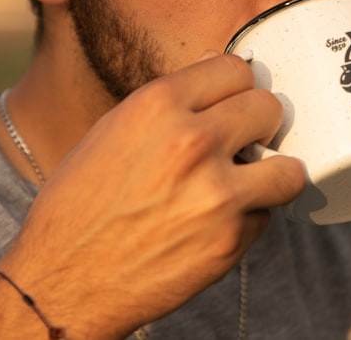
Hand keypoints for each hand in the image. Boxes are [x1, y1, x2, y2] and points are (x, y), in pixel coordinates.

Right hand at [0, 52, 306, 338]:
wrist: (62, 281)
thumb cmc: (81, 205)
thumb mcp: (114, 130)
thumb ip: (171, 102)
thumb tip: (214, 71)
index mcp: (158, 104)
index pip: (236, 69)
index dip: (235, 88)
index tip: (233, 103)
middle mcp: (192, 141)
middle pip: (267, 107)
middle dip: (257, 125)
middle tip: (243, 143)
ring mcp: (217, 192)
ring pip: (287, 167)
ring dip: (270, 174)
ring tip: (248, 183)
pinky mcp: (231, 239)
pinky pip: (265, 215)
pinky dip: (248, 219)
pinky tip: (215, 223)